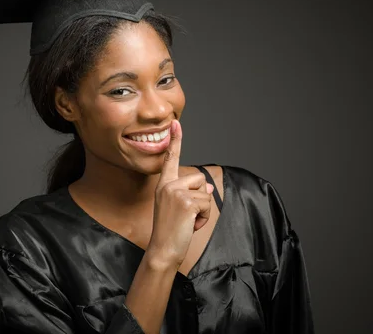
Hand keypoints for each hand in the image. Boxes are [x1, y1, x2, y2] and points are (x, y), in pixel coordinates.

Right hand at [147, 120, 213, 268]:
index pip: (170, 159)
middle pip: (199, 179)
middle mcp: (167, 184)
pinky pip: (207, 204)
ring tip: (187, 221)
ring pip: (205, 193)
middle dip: (200, 198)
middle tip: (185, 215)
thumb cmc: (170, 231)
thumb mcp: (179, 208)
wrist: (163, 249)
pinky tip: (190, 225)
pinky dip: (203, 218)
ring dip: (202, 210)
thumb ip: (191, 194)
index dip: (176, 140)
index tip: (175, 123)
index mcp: (163, 184)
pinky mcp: (186, 201)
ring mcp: (175, 192)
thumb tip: (209, 189)